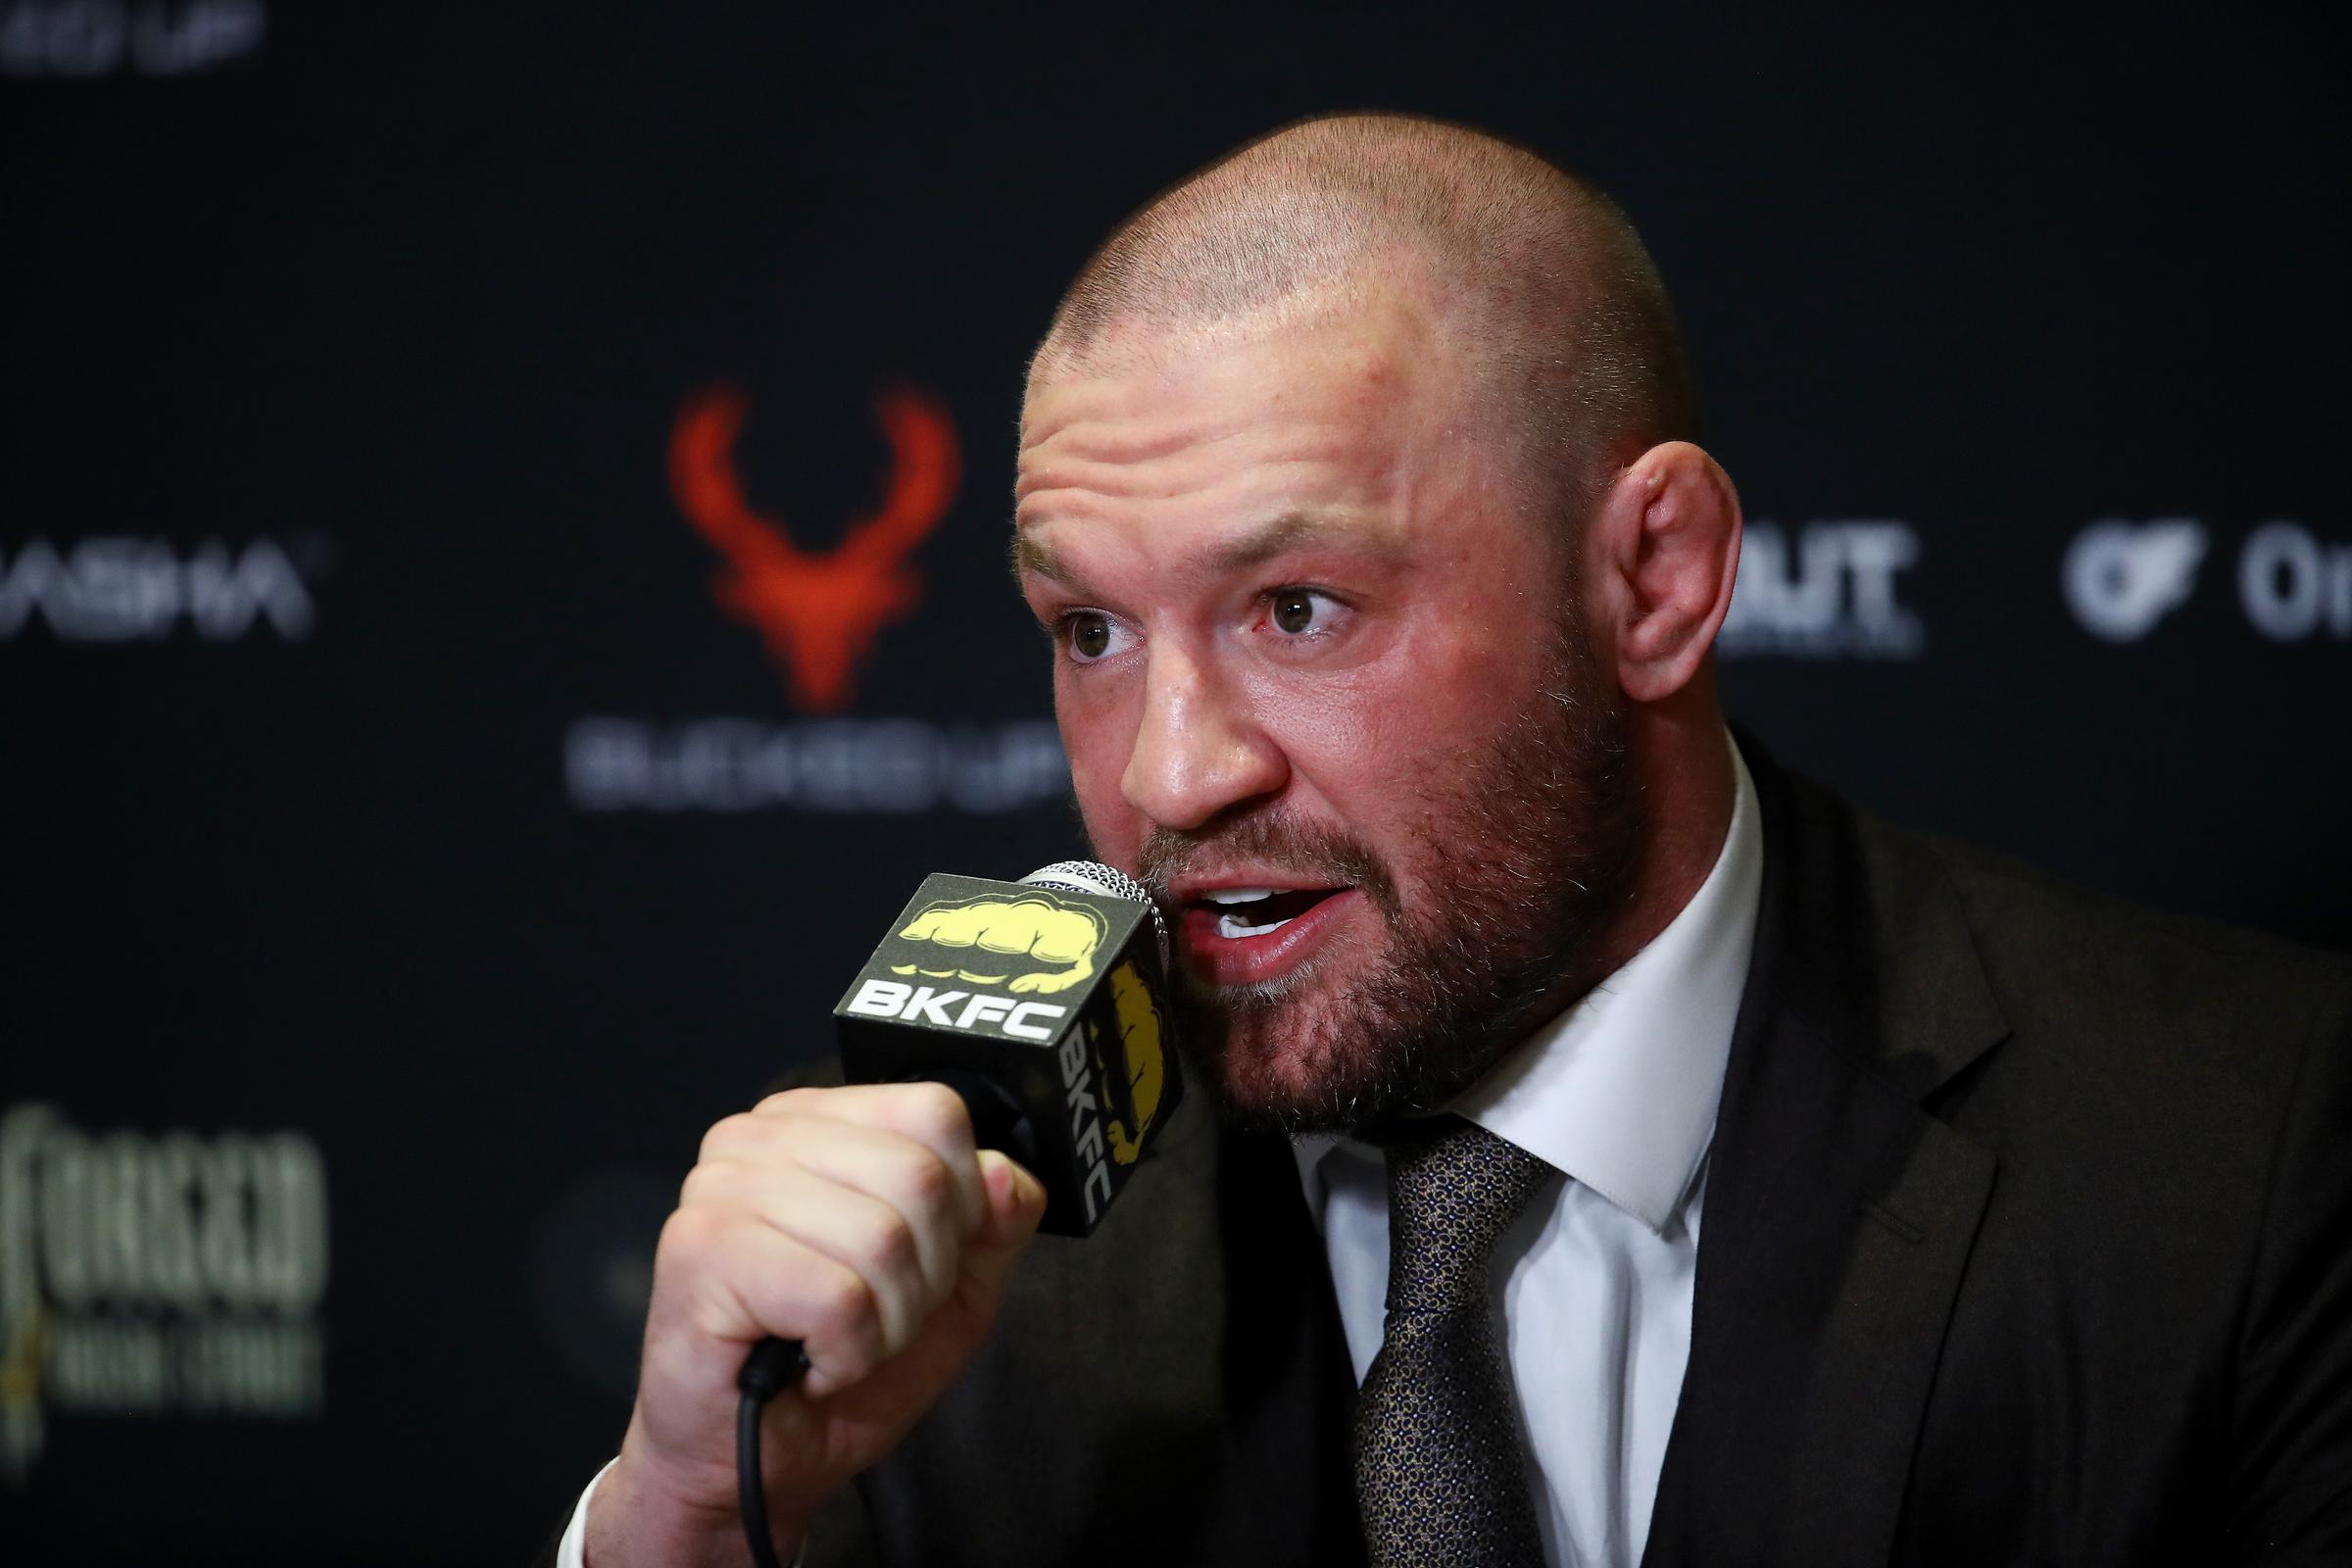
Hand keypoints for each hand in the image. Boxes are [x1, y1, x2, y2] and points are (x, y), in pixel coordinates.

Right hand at [586, 1084, 1048, 1565]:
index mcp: (815, 1121)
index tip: (918, 1263)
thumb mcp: (953, 1288)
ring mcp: (721, 1188)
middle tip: (870, 1317)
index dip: (960, 1205)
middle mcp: (758, 1137)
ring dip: (884, 1323)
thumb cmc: (834, 1365)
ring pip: (882, 1238)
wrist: (749, 1463)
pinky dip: (845, 1354)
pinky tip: (806, 1362)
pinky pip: (838, 1297)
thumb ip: (996, 1221)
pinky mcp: (703, 1252)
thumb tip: (1005, 1175)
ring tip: (835, 1342)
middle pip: (920, 1174)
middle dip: (924, 1275)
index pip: (935, 1112)